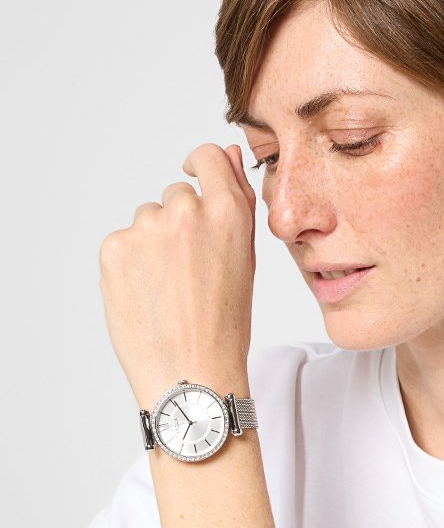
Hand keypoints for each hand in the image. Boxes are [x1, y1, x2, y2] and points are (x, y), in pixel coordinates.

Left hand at [98, 143, 257, 409]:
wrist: (190, 371)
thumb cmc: (225, 325)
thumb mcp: (245, 260)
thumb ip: (236, 203)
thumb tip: (226, 157)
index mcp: (226, 213)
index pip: (209, 157)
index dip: (201, 165)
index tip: (194, 174)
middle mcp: (185, 213)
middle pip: (175, 197)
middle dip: (179, 224)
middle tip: (189, 272)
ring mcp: (145, 230)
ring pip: (147, 222)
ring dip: (153, 245)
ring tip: (168, 290)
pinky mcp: (114, 248)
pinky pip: (123, 243)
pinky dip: (131, 265)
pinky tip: (148, 296)